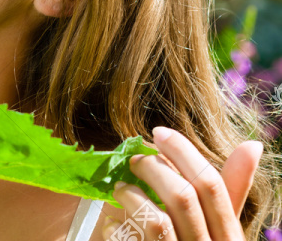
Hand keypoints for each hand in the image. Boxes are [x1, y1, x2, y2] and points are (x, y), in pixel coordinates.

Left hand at [104, 126, 262, 239]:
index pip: (213, 187)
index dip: (184, 153)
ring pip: (157, 220)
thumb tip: (253, 144)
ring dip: (132, 193)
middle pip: (182, 197)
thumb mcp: (216, 227)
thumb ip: (229, 190)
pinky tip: (110, 216)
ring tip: (121, 186)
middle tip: (135, 157)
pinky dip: (117, 222)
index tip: (158, 132)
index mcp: (230, 239)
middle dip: (153, 168)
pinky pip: (133, 240)